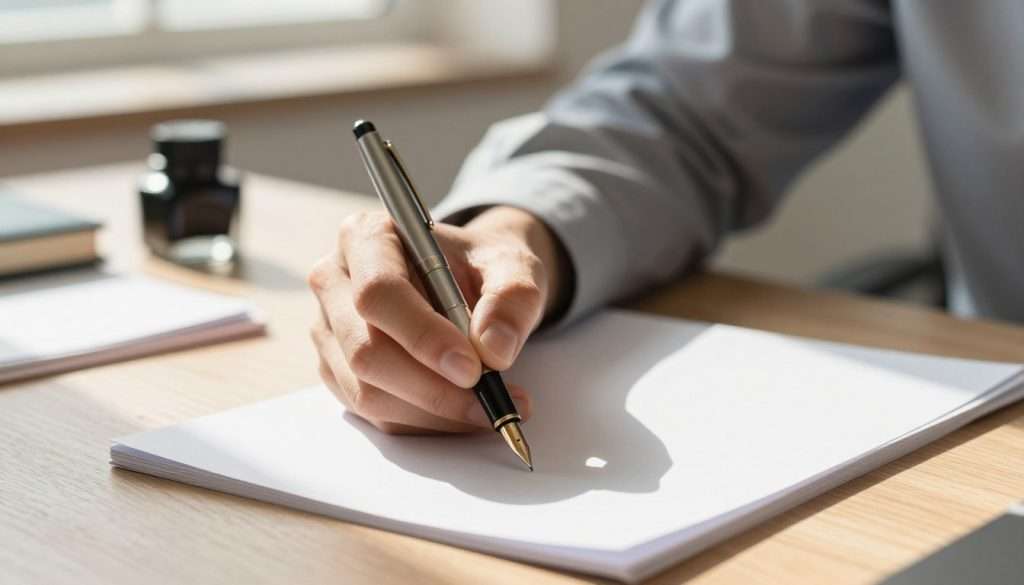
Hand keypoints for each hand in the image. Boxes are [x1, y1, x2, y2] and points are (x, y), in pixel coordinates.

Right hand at [308, 205, 565, 433]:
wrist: (468, 279)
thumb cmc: (481, 265)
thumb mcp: (513, 265)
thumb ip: (512, 297)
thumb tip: (494, 349)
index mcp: (367, 237)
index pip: (378, 292)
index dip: (423, 336)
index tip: (472, 368)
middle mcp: (335, 281)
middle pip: (366, 350)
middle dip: (432, 388)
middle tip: (491, 400)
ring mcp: (330, 330)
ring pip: (367, 391)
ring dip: (434, 412)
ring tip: (490, 408)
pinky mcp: (339, 370)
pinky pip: (375, 413)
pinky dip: (425, 422)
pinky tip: (464, 412)